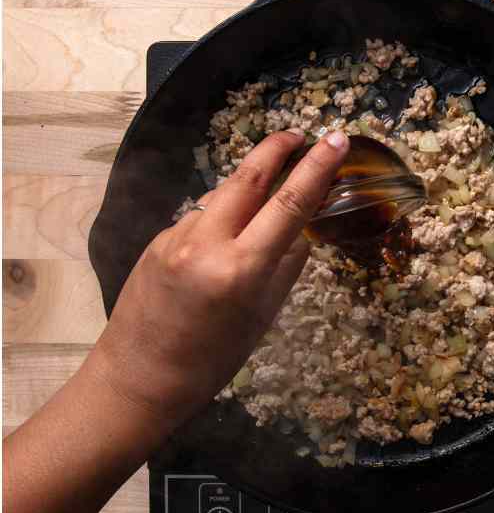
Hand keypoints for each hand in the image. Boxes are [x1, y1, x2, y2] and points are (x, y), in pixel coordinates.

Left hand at [87, 129, 349, 427]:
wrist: (136, 379)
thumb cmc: (212, 360)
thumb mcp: (262, 316)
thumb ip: (284, 267)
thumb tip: (300, 232)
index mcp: (240, 268)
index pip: (289, 203)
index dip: (317, 166)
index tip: (337, 138)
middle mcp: (206, 243)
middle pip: (248, 176)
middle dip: (276, 147)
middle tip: (300, 133)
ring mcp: (176, 237)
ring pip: (223, 194)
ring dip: (249, 183)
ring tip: (271, 185)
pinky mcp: (157, 240)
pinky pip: (200, 215)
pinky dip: (223, 215)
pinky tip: (227, 237)